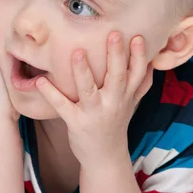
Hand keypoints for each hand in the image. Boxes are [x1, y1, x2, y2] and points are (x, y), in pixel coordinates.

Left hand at [35, 31, 153, 165]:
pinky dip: (51, 93)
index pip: (137, 73)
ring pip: (89, 90)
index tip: (137, 36)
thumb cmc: (116, 123)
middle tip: (113, 34)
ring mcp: (94, 113)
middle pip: (117, 77)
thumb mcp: (131, 104)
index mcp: (126, 95)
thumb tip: (153, 61)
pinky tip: (39, 81)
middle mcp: (113, 103)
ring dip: (83, 71)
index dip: (139, 56)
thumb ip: (140, 84)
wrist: (105, 157)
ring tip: (77, 52)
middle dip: (116, 56)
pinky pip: (63, 106)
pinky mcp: (76, 122)